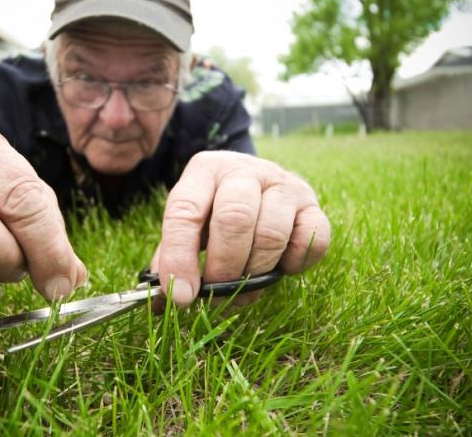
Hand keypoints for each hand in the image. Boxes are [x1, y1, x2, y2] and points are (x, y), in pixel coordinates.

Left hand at [151, 150, 329, 305]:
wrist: (259, 182)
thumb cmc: (216, 212)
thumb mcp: (190, 224)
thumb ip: (171, 257)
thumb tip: (158, 302)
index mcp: (204, 170)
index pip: (185, 211)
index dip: (179, 257)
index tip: (180, 296)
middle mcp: (244, 170)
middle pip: (233, 218)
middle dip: (223, 267)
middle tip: (217, 292)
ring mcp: (283, 183)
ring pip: (271, 233)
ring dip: (256, 271)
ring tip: (245, 286)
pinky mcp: (312, 204)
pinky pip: (311, 239)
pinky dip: (295, 263)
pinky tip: (280, 267)